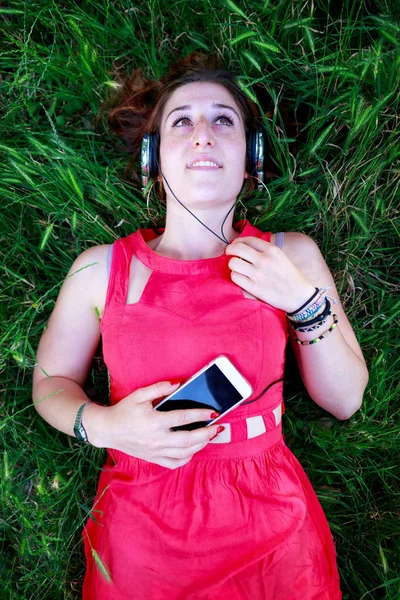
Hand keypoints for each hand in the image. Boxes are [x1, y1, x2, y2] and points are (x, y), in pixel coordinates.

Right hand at [92, 381, 223, 468]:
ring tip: (210, 436)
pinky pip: (174, 463)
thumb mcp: (139, 395)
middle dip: (206, 433)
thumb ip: (159, 388)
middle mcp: (156, 439)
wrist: (107, 430)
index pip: (183, 418)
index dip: (200, 414)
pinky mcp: (153, 458)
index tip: (212, 411)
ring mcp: (155, 451)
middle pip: (188, 439)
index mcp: (154, 422)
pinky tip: (193, 449)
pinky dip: (187, 457)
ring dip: (200, 445)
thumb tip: (178, 384)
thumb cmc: (124, 411)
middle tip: (218, 427)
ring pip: (184, 453)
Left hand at [225, 236, 315, 312]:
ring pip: (233, 263)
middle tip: (229, 253)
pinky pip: (235, 277)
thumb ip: (265, 251)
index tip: (235, 244)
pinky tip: (241, 277)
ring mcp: (258, 274)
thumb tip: (245, 246)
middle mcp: (264, 260)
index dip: (238, 241)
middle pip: (237, 248)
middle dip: (230, 249)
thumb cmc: (290, 276)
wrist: (299, 296)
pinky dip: (235, 276)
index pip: (248, 240)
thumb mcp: (281, 257)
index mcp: (272, 250)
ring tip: (238, 268)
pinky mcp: (254, 288)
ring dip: (233, 265)